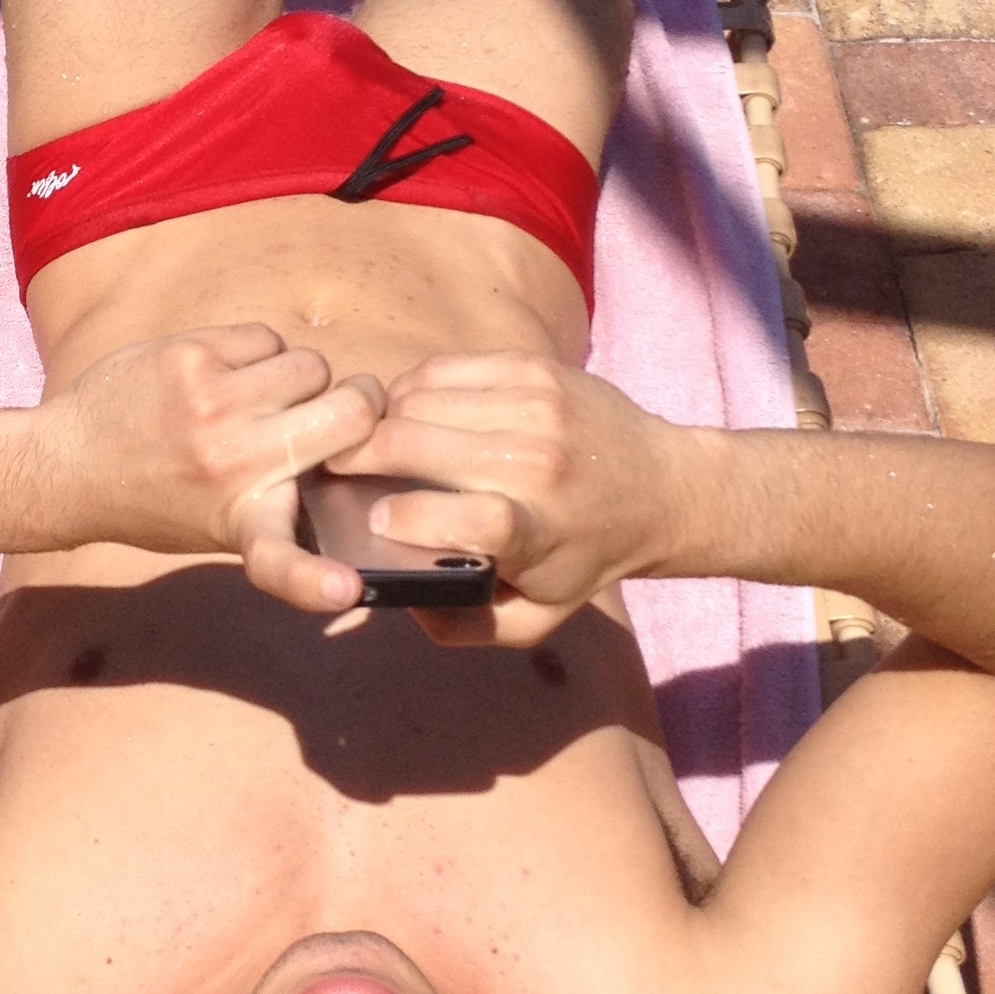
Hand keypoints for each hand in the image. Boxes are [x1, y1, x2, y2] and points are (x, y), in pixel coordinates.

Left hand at [37, 325, 381, 611]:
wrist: (69, 464)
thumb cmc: (160, 498)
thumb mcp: (224, 525)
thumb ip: (288, 497)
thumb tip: (362, 444)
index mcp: (241, 523)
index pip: (281, 563)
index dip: (317, 581)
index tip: (344, 591)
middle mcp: (231, 464)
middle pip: (350, 412)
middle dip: (360, 403)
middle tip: (343, 409)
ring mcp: (211, 403)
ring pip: (311, 365)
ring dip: (300, 378)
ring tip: (263, 398)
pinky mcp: (191, 356)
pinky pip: (267, 338)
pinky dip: (260, 354)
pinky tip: (228, 375)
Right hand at [328, 353, 677, 645]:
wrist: (662, 486)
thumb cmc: (587, 556)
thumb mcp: (536, 618)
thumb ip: (463, 626)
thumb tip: (399, 601)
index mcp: (541, 531)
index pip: (473, 518)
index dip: (411, 518)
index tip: (377, 519)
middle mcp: (540, 462)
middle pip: (421, 443)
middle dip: (360, 455)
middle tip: (332, 469)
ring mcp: (537, 406)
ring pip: (419, 398)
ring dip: (380, 419)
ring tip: (367, 441)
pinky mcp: (533, 367)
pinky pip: (442, 368)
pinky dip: (409, 388)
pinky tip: (403, 411)